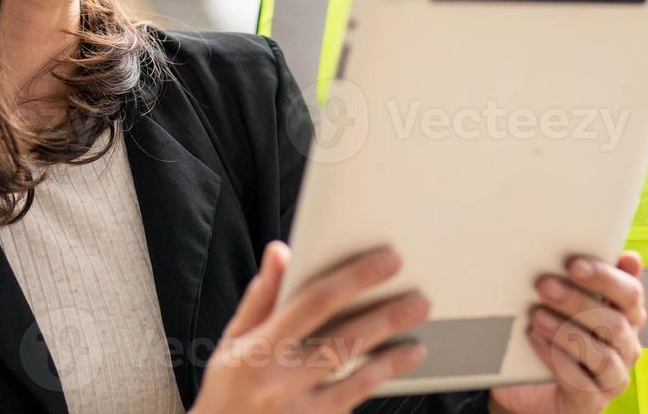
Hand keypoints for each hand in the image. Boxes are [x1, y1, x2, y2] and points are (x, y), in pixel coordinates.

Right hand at [191, 241, 429, 413]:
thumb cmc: (228, 390)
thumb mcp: (232, 341)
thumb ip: (261, 296)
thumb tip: (281, 250)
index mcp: (258, 348)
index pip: (314, 302)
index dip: (354, 277)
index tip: (386, 260)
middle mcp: (279, 379)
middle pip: (344, 339)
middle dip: (387, 316)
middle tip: (419, 299)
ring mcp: (299, 409)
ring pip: (356, 375)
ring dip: (391, 356)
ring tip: (417, 338)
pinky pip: (353, 400)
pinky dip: (377, 380)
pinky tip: (398, 363)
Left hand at [488, 251, 644, 413]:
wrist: (525, 384)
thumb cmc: (552, 332)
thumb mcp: (565, 301)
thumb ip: (581, 277)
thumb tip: (608, 251)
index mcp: (627, 316)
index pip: (630, 293)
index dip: (605, 277)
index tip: (574, 263)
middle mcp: (627, 346)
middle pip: (614, 321)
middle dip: (577, 301)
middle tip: (544, 285)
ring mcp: (613, 377)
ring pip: (601, 353)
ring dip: (566, 331)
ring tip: (537, 316)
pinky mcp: (592, 402)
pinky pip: (582, 382)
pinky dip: (557, 359)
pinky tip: (535, 341)